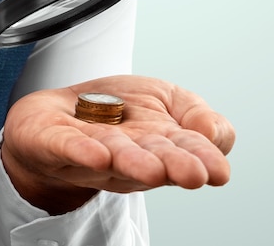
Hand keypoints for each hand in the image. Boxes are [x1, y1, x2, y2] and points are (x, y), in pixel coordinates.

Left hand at [1, 75, 234, 214]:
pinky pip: (69, 148)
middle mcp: (131, 154)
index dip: (204, 159)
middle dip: (173, 166)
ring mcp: (93, 150)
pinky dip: (83, 152)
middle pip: (154, 159)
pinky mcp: (54, 143)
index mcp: (162, 144)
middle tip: (192, 175)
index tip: (218, 171)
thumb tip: (209, 133)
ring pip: (116, 157)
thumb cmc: (118, 108)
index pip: (188, 151)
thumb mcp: (166, 97)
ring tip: (151, 170)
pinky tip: (98, 155)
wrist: (62, 109)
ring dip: (134, 163)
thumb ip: (195, 112)